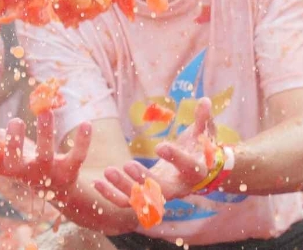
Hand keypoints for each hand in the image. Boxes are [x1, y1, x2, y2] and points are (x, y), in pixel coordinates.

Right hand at [0, 101, 91, 189]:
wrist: (53, 188)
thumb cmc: (21, 158)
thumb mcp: (2, 146)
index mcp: (2, 164)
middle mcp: (22, 171)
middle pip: (15, 160)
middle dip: (14, 142)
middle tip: (16, 121)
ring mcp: (45, 172)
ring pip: (45, 155)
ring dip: (45, 134)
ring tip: (46, 111)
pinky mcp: (67, 172)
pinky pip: (76, 157)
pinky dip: (82, 142)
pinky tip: (86, 124)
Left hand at [96, 97, 216, 202]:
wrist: (200, 173)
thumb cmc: (201, 148)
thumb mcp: (205, 132)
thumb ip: (203, 118)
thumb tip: (205, 100)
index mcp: (195, 171)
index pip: (186, 165)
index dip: (174, 157)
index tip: (160, 146)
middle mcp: (179, 187)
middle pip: (162, 190)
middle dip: (144, 179)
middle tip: (127, 165)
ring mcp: (162, 194)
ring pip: (142, 198)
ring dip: (124, 187)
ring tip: (108, 171)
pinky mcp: (148, 196)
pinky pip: (129, 201)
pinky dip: (113, 195)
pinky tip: (97, 183)